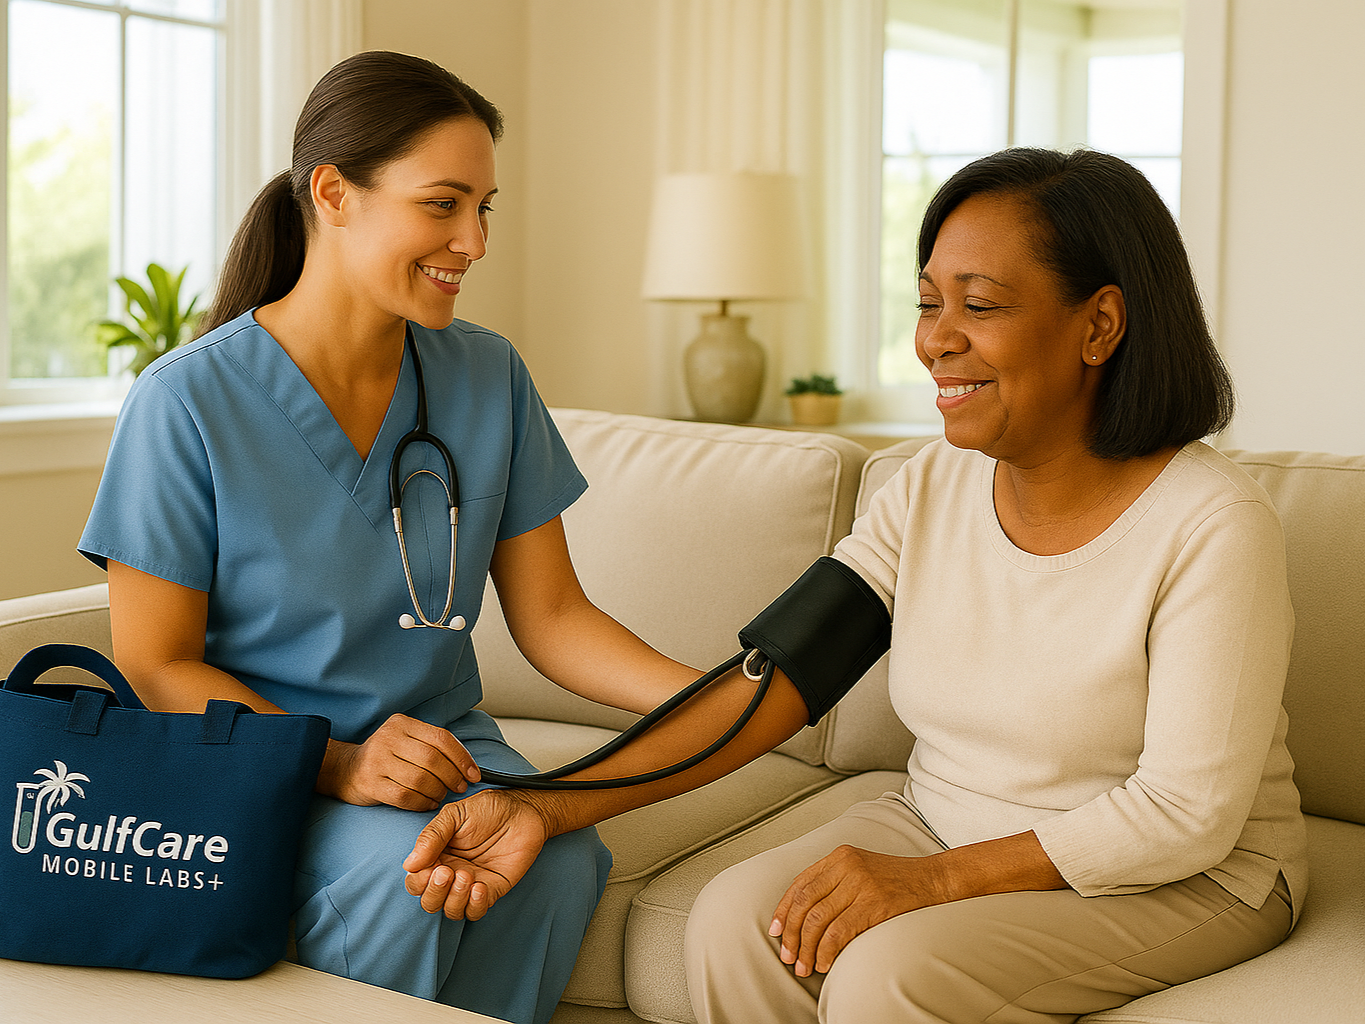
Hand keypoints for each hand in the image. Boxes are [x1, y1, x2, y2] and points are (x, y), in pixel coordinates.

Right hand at [316, 714, 480, 809]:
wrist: (346, 769)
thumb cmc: (386, 756)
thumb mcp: (406, 739)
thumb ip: (432, 745)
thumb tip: (468, 765)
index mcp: (402, 723)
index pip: (441, 738)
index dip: (462, 757)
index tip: (474, 774)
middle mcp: (389, 738)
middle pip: (433, 759)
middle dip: (452, 776)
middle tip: (459, 787)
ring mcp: (378, 760)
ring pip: (420, 779)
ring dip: (438, 791)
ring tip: (441, 795)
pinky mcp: (371, 783)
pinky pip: (405, 796)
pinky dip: (422, 803)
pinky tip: (428, 803)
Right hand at [403, 789, 551, 919]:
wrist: (523, 811)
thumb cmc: (488, 809)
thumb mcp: (455, 814)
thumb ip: (432, 836)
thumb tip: (409, 865)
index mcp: (436, 856)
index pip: (416, 881)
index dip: (419, 880)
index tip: (432, 867)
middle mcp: (451, 874)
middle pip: (430, 902)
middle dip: (435, 893)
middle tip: (447, 872)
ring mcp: (471, 885)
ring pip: (451, 911)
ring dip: (454, 899)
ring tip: (467, 876)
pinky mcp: (492, 890)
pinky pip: (476, 911)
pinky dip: (474, 905)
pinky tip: (479, 887)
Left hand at [769, 845, 944, 976]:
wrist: (933, 879)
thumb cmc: (896, 880)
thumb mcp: (860, 869)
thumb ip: (834, 882)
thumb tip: (803, 916)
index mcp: (839, 856)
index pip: (800, 884)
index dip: (783, 910)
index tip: (775, 931)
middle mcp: (846, 866)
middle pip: (805, 904)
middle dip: (791, 934)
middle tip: (788, 957)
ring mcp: (860, 883)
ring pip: (818, 920)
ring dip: (807, 949)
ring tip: (805, 967)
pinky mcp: (874, 903)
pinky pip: (838, 931)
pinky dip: (827, 951)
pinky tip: (825, 963)